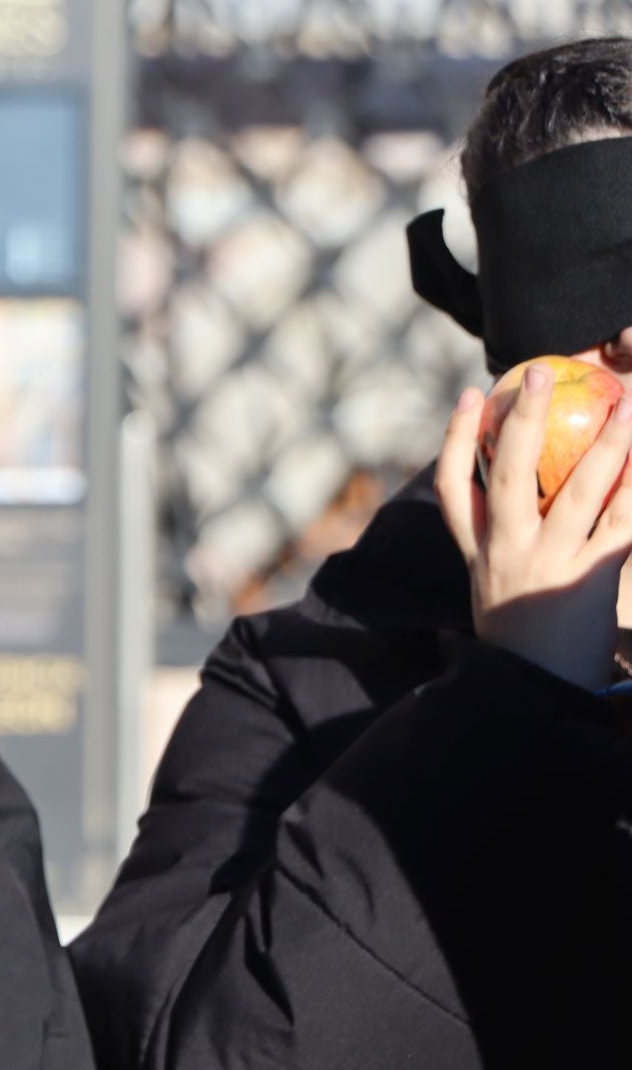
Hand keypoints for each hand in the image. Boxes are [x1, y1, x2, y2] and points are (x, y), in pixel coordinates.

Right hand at [436, 368, 631, 689]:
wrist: (538, 695)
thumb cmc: (523, 642)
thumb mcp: (494, 591)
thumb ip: (499, 547)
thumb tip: (514, 495)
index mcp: (478, 555)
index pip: (455, 488)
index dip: (460, 437)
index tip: (474, 396)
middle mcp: (507, 555)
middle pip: (508, 478)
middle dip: (524, 423)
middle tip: (541, 374)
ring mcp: (549, 568)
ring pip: (578, 495)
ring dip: (607, 446)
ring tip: (628, 404)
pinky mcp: (591, 581)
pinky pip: (623, 527)